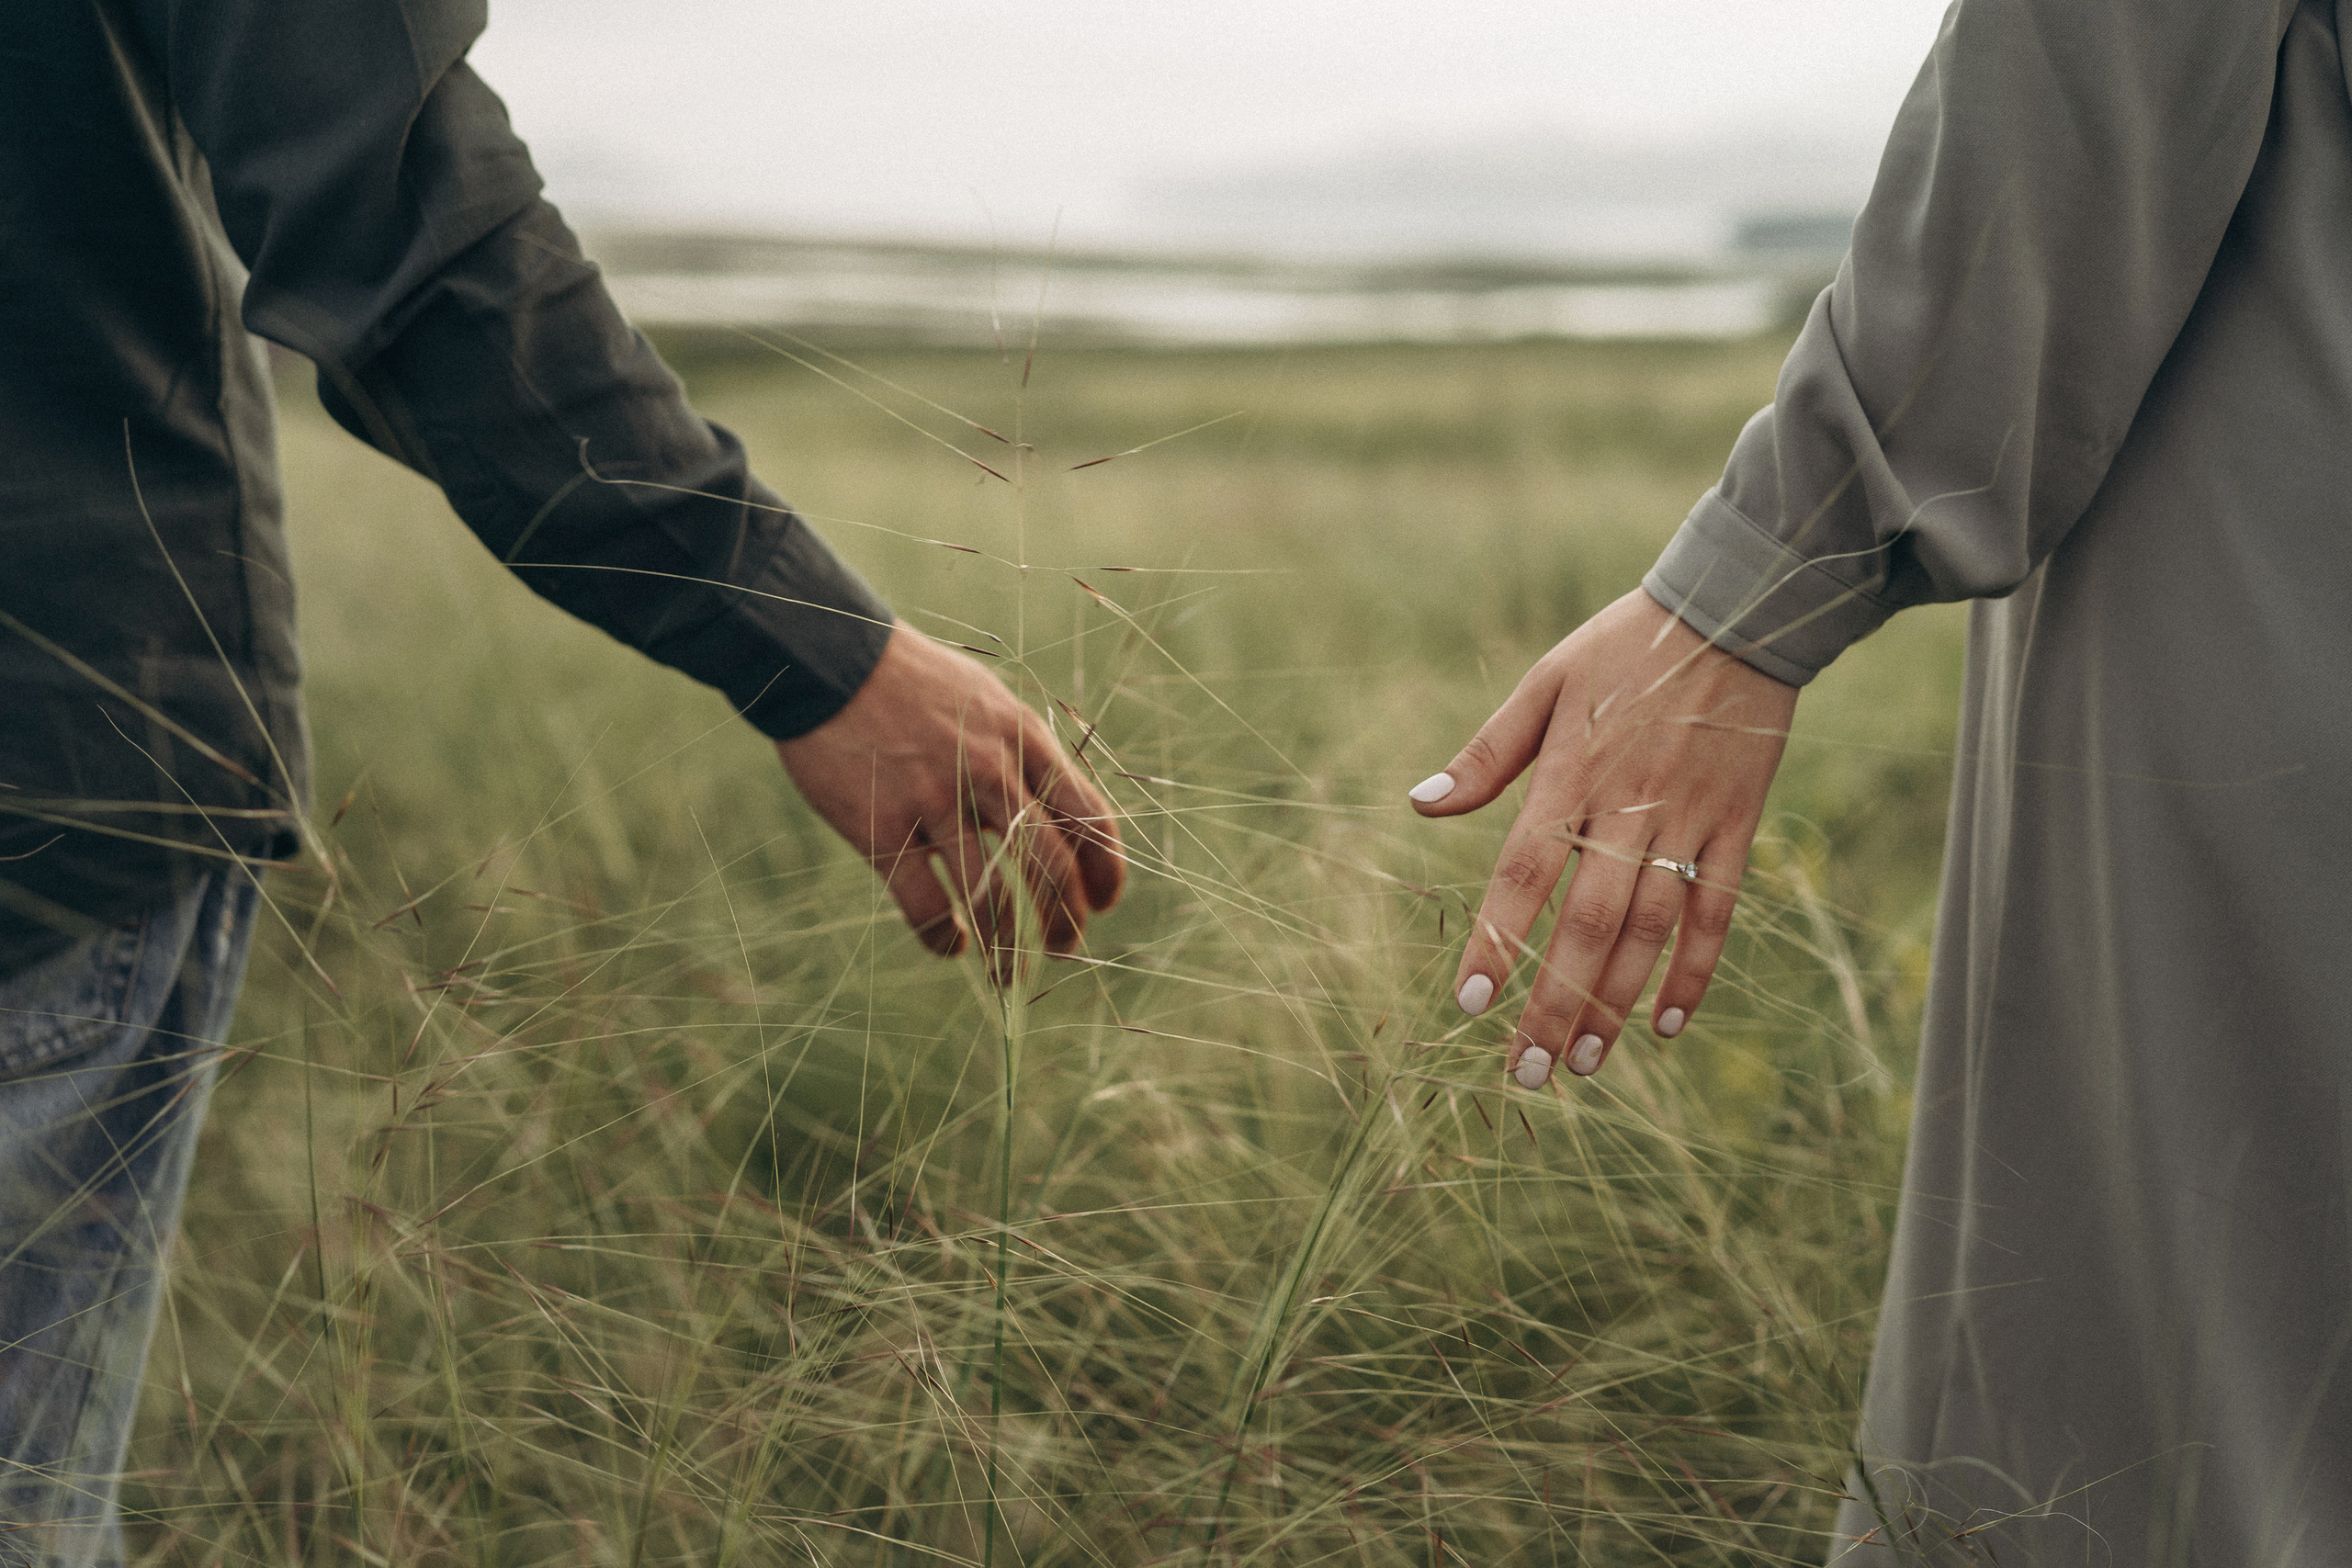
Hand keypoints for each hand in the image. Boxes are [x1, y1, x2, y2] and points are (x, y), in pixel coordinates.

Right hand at [775, 623, 1124, 974]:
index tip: (1103, 904)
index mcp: (1023, 739)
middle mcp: (988, 770)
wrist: (829, 661)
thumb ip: (1023, 755)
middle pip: (1051, 867)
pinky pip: (925, 906)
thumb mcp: (986, 701)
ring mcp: (934, 800)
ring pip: (992, 898)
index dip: (1106, 873)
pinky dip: (943, 939)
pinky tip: (949, 946)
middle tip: (1064, 948)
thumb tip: (1057, 816)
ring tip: (1010, 976)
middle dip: (1065, 921)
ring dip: (1008, 950)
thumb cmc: (912, 683)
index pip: (1090, 819)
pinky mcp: (881, 827)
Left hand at [1409, 589, 1796, 1085]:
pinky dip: (1695, 971)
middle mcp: (1629, 807)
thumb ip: (1488, 753)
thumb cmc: (1624, 646)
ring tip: (1585, 1063)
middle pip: (1587, 923)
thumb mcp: (1545, 682)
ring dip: (1617, 1001)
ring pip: (1652, 929)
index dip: (1497, 941)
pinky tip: (1669, 1025)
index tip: (1470, 1003)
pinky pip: (1718, 910)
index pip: (1524, 874)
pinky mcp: (1737, 824)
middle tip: (1527, 1071)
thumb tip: (1420, 803)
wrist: (1736, 608)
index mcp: (1571, 774)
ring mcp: (1688, 821)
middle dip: (1554, 1002)